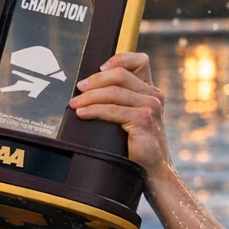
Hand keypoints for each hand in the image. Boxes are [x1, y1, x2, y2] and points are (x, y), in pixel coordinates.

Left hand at [69, 52, 170, 176]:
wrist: (153, 169)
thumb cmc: (137, 144)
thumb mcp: (131, 117)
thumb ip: (120, 100)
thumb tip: (88, 89)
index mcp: (150, 90)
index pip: (140, 61)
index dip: (118, 59)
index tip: (99, 68)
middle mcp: (153, 94)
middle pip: (119, 75)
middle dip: (95, 80)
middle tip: (78, 89)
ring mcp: (150, 106)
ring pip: (113, 92)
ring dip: (89, 97)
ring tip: (74, 103)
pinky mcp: (143, 120)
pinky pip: (112, 110)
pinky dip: (94, 110)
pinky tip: (82, 113)